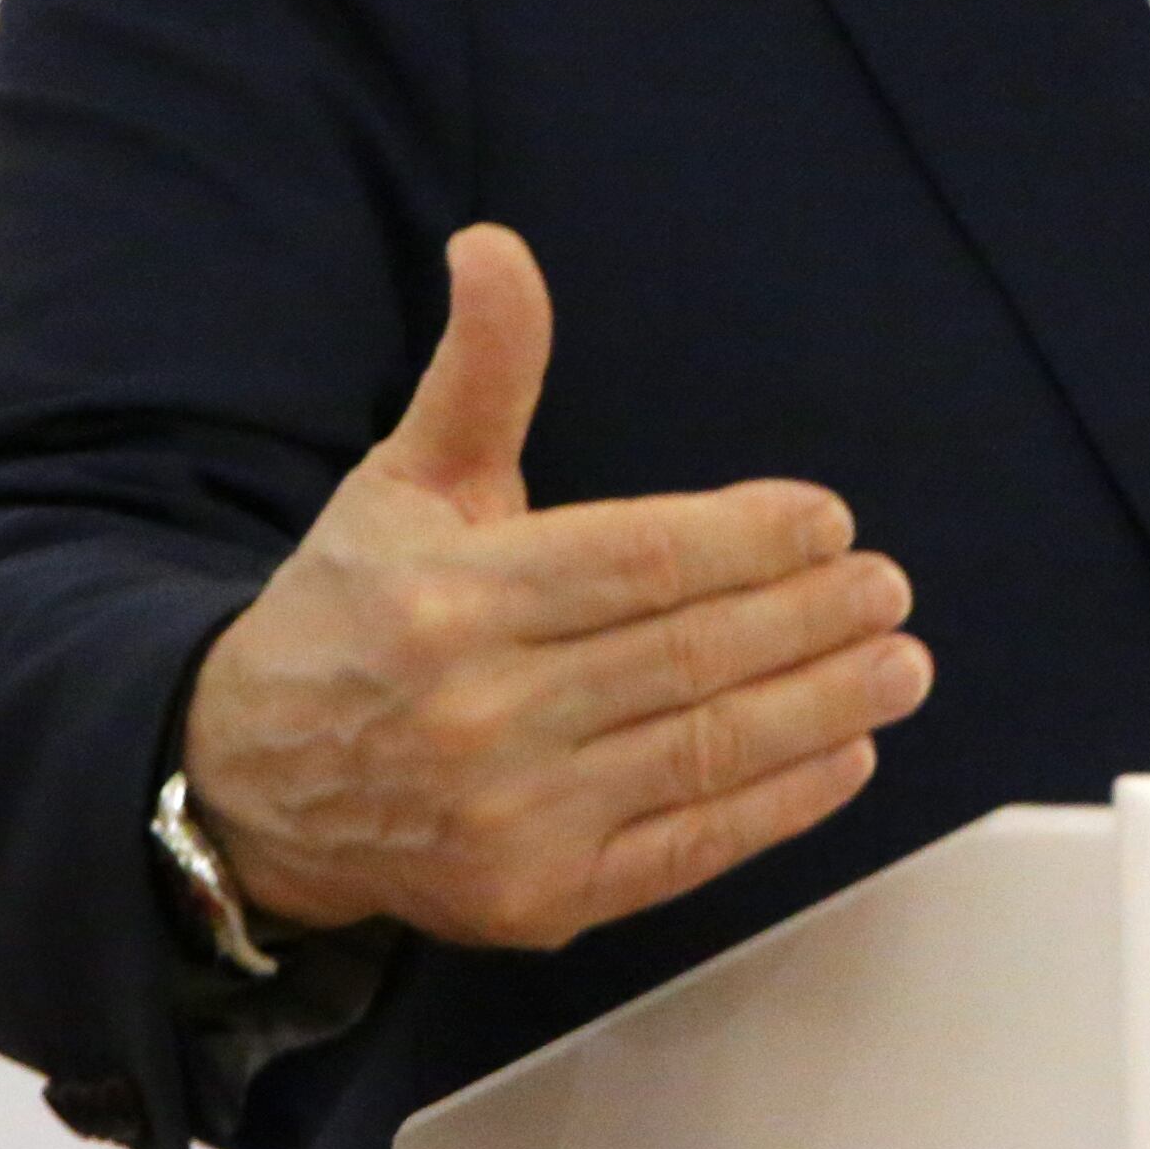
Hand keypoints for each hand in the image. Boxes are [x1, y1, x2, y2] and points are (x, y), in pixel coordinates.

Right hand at [180, 225, 933, 949]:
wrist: (251, 786)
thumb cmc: (354, 614)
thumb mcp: (406, 478)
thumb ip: (482, 369)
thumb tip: (496, 245)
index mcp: (452, 600)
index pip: (637, 562)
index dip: (747, 539)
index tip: (828, 520)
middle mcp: (478, 715)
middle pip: (685, 655)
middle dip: (807, 618)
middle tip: (888, 587)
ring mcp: (510, 820)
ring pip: (700, 752)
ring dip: (822, 706)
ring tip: (898, 664)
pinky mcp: (537, 902)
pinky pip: (685, 849)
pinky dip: (779, 806)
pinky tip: (846, 755)